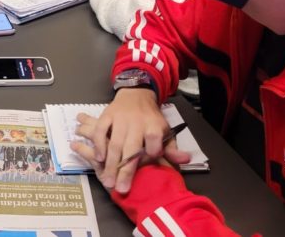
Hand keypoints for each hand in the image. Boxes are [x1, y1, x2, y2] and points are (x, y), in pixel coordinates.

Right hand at [74, 88, 189, 192]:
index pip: (153, 142)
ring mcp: (120, 118)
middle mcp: (137, 122)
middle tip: (120, 189)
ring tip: (108, 181)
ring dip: (110, 164)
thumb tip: (186, 159)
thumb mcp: (165, 130)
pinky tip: (99, 159)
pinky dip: (99, 145)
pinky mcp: (107, 115)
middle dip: (125, 170)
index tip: (147, 167)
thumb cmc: (151, 118)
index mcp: (153, 125)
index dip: (151, 154)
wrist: (136, 94)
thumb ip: (172, 148)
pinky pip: (100, 131)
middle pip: (131, 148)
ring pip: (114, 142)